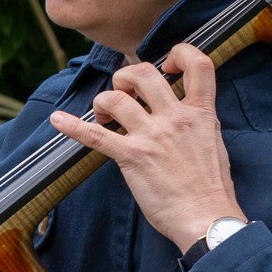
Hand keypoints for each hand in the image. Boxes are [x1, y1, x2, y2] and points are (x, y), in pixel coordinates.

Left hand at [49, 42, 245, 251]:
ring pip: (115, 98)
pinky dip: (73, 126)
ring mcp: (152, 135)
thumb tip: (185, 113)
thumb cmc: (210, 189)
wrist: (205, 217)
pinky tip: (58, 120)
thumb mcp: (214, 143)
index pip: (199, 63)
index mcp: (201, 112)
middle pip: (144, 73)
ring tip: (104, 116)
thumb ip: (198, 122)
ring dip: (103, 102)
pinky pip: (95, 135)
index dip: (179, 53)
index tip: (166, 65)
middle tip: (122, 93)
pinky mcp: (132, 156)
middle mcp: (175, 117)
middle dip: (125, 77)